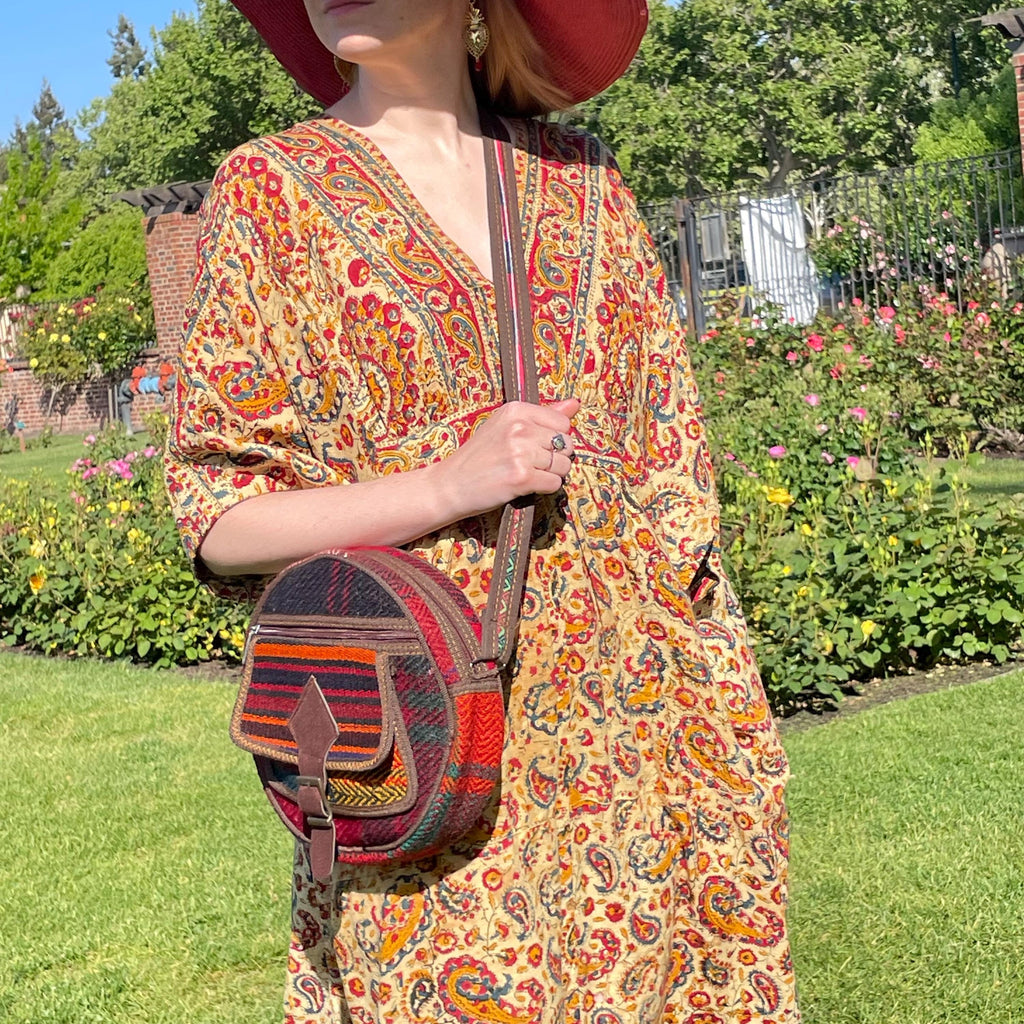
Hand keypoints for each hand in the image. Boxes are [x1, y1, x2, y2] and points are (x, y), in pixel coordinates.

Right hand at [440, 398, 579, 517]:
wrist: (450, 484)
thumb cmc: (478, 457)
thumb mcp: (505, 426)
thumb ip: (542, 415)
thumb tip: (575, 404)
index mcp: (516, 410)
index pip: (562, 422)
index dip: (553, 438)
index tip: (533, 446)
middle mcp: (519, 428)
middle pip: (566, 444)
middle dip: (554, 458)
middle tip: (529, 463)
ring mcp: (520, 452)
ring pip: (563, 465)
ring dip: (550, 475)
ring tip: (527, 474)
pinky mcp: (521, 477)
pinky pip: (555, 484)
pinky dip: (544, 489)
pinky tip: (525, 485)